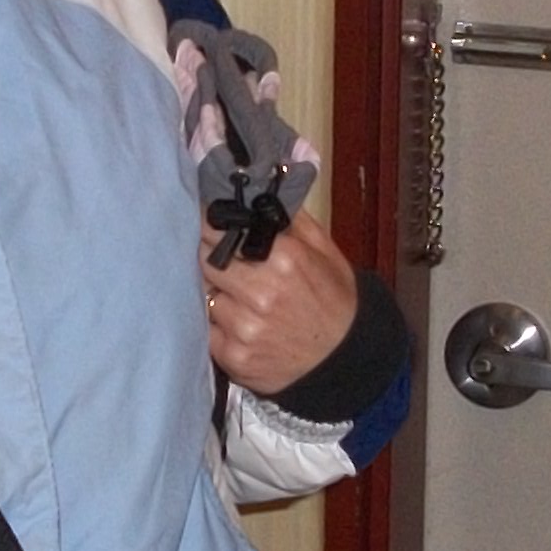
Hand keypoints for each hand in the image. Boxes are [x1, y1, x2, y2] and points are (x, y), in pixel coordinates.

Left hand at [204, 209, 357, 394]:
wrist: (346, 361)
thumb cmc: (334, 301)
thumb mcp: (324, 251)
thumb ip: (289, 218)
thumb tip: (257, 189)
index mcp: (283, 258)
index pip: (221, 228)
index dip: (211, 224)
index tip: (209, 222)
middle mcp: (261, 292)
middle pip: (205, 259)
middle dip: (209, 256)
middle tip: (221, 260)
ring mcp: (245, 328)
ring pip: (204, 295)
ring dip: (213, 292)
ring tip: (236, 297)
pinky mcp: (234, 357)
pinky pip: (206, 330)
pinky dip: (215, 325)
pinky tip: (236, 324)